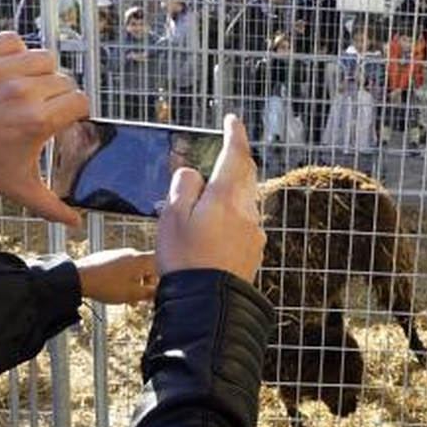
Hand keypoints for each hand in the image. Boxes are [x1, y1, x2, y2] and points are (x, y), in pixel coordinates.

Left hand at [0, 32, 87, 226]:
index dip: (74, 111)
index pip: (79, 101)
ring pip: (43, 57)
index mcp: (37, 121)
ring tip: (26, 86)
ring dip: (40, 70)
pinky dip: (15, 51)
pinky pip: (14, 40)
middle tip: (40, 107)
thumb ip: (51, 206)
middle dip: (56, 94)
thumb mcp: (16, 187)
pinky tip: (9, 69)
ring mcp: (2, 69)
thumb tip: (76, 223)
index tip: (62, 117)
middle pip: (63, 79)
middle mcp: (23, 91)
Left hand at [75, 248, 157, 304]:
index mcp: (141, 259)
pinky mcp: (108, 257)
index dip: (162, 278)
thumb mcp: (132, 294)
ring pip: (133, 269)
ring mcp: (118, 254)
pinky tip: (115, 290)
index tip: (156, 291)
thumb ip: (150, 293)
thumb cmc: (106, 285)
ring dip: (134, 284)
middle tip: (141, 299)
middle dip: (146, 284)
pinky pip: (121, 267)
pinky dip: (123, 279)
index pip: (161, 264)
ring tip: (127, 298)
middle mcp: (131, 253)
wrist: (79, 278)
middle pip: (147, 268)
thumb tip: (159, 292)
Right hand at [156, 114, 264, 282]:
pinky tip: (215, 232)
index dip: (234, 134)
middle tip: (226, 152)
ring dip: (230, 194)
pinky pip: (244, 224)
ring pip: (244, 201)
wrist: (208, 305)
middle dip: (236, 161)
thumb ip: (184, 186)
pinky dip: (232, 218)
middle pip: (245, 176)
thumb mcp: (172, 217)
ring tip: (208, 203)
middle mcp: (246, 211)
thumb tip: (194, 174)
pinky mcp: (254, 252)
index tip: (232, 121)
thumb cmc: (185, 260)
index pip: (235, 155)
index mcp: (226, 197)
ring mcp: (254, 233)